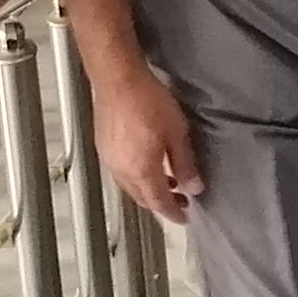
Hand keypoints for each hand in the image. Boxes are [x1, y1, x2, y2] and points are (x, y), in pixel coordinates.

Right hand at [93, 61, 203, 220]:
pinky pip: (121, 173)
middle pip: (142, 198)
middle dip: (161, 203)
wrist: (117, 79)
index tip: (184, 217)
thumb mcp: (177, 133)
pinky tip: (147, 164)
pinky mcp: (103, 147)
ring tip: (167, 181)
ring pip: (130, 187)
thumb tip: (194, 188)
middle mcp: (121, 172)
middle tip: (179, 201)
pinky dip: (136, 177)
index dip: (173, 213)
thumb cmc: (148, 102)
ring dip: (148, 190)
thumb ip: (185, 164)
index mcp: (141, 172)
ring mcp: (109, 160)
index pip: (159, 203)